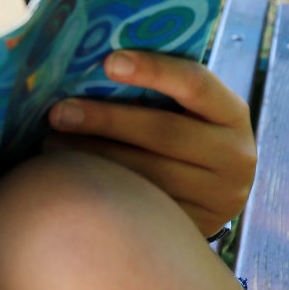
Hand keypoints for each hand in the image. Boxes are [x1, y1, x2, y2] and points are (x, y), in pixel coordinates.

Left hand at [41, 50, 255, 237]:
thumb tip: (95, 60)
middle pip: (163, 133)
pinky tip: (74, 176)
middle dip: (105, 121)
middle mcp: (235, 156)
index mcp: (232, 113)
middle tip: (58, 112)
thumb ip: (161, 88)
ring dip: (94, 158)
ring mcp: (219, 199)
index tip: (107, 61)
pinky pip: (143, 208)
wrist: (214, 191)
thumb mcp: (190, 109)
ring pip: (148, 176)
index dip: (152, 69)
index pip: (195, 83)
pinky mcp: (195, 229)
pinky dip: (106, 189)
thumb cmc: (187, 131)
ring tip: (52, 143)